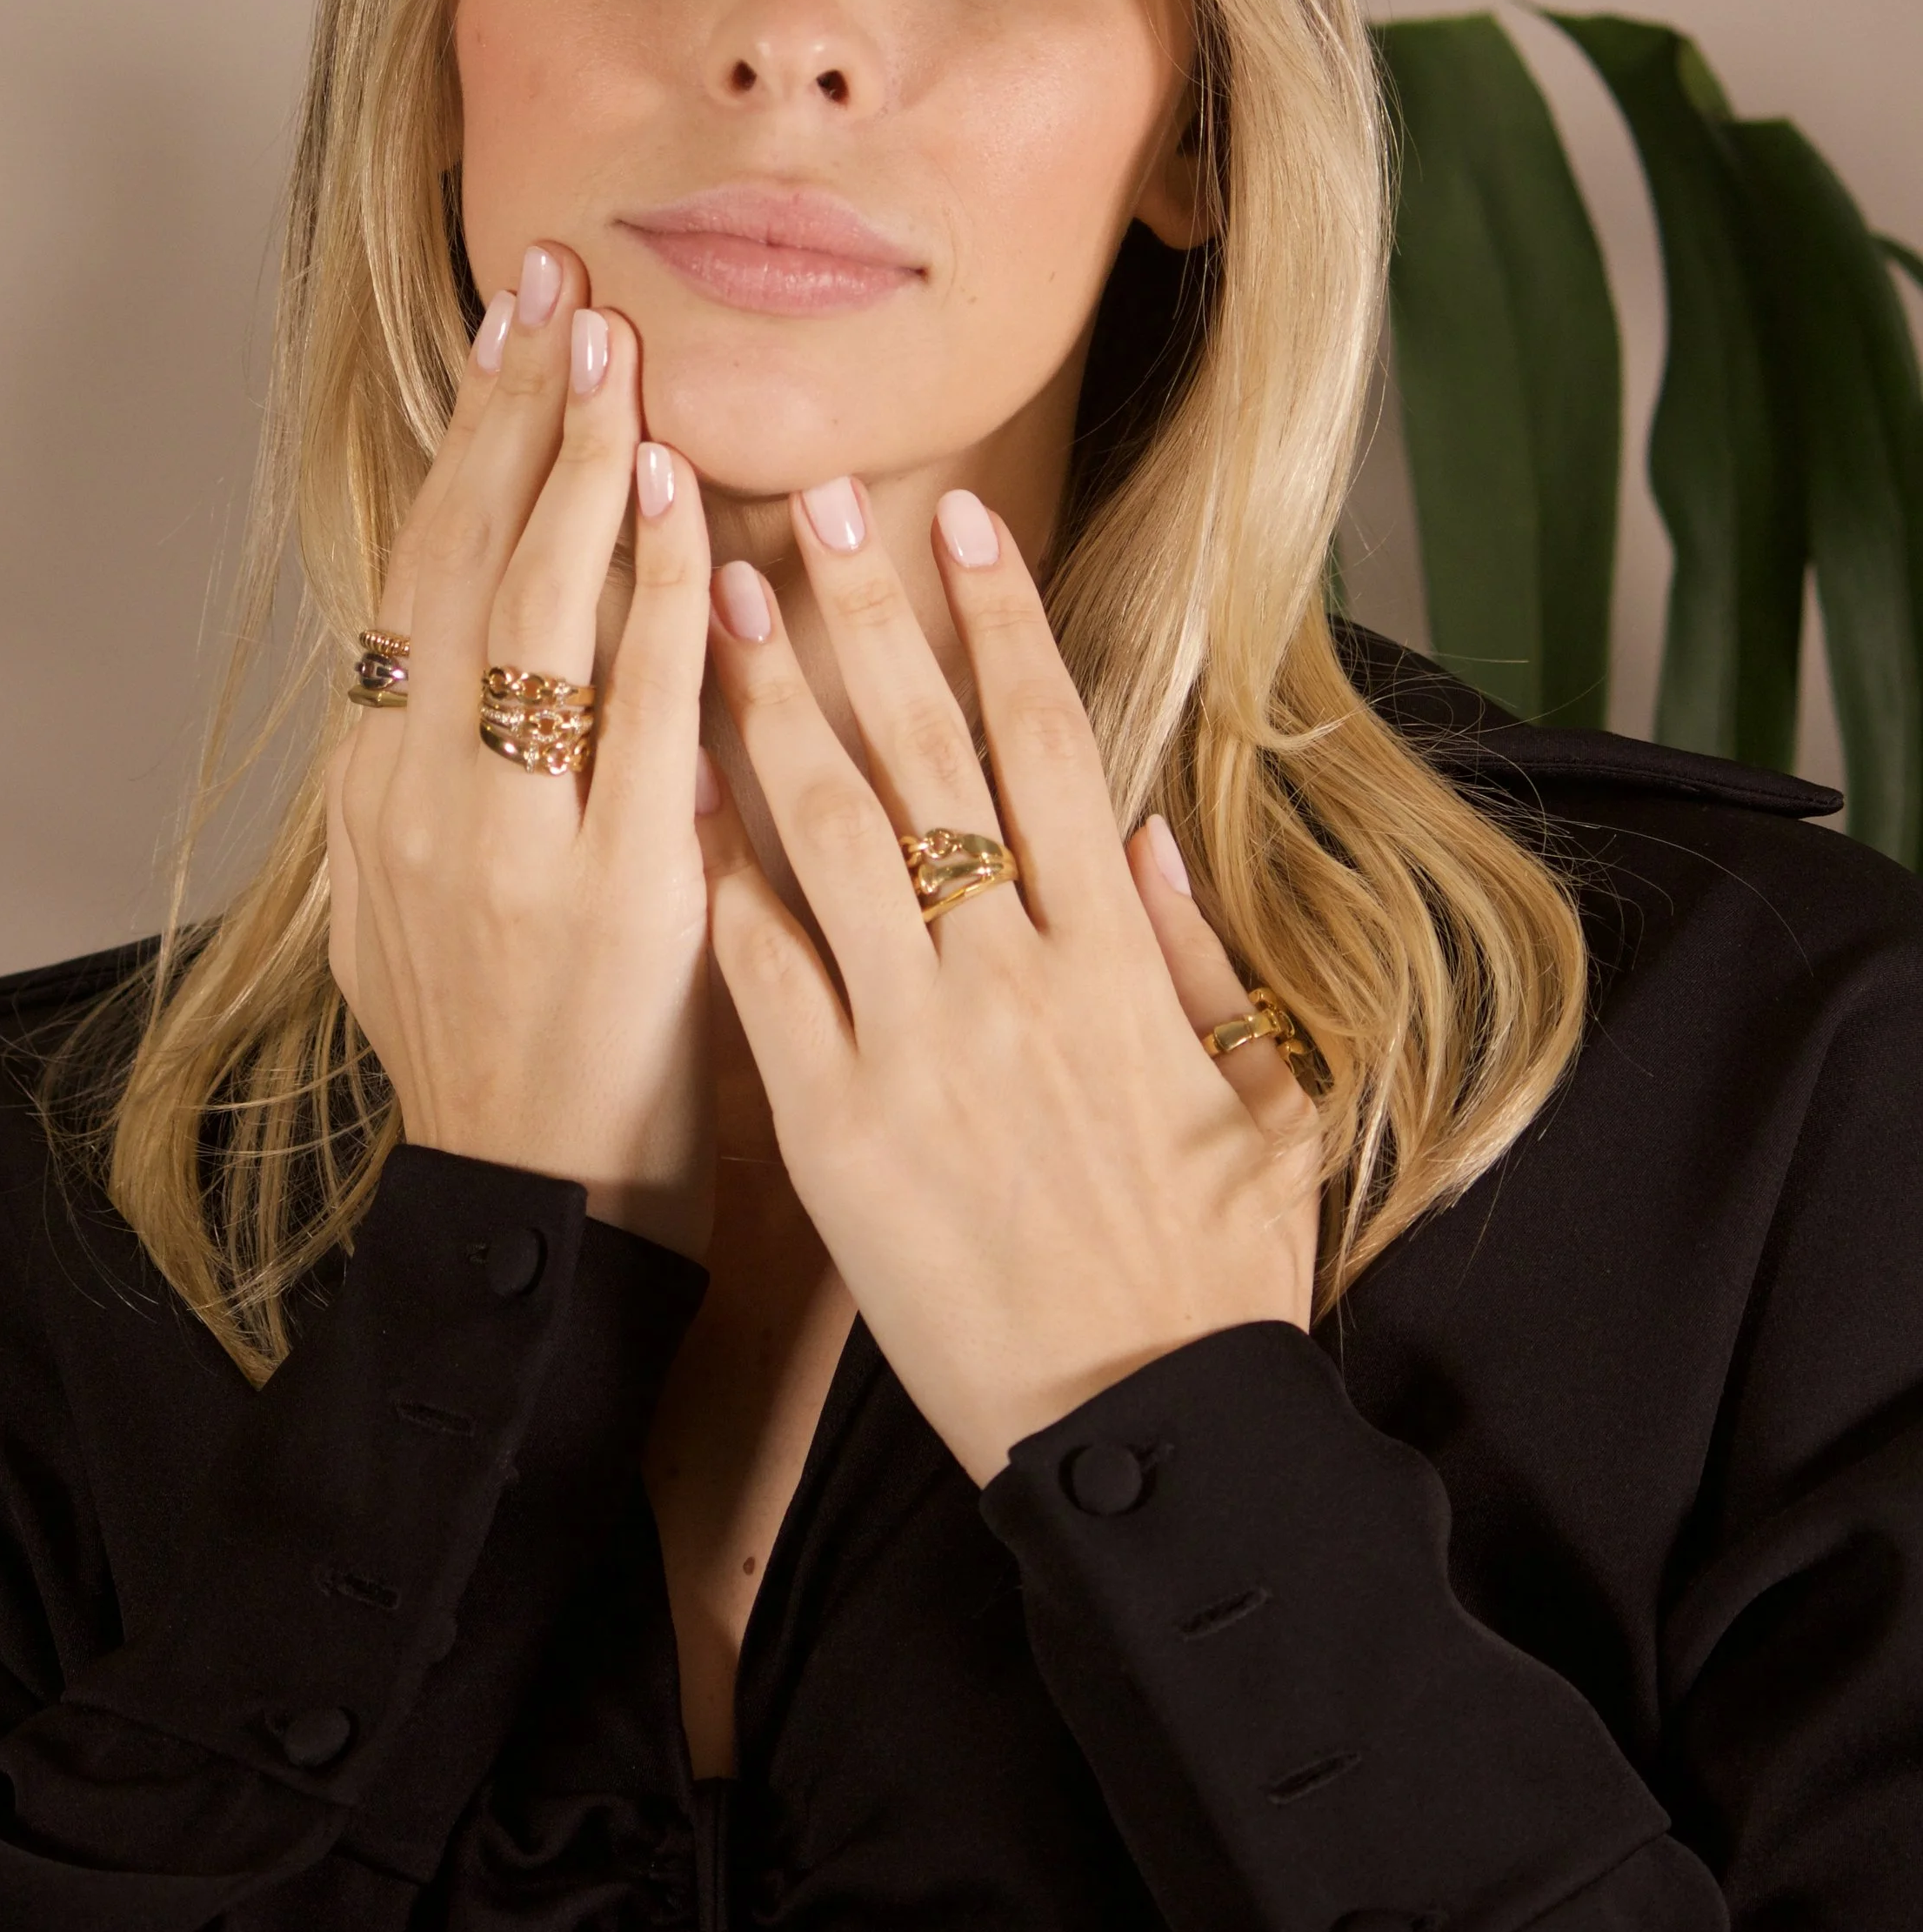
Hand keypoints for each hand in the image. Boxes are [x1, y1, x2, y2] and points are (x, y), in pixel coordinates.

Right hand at [325, 243, 716, 1254]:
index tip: (504, 333)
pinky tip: (687, 504)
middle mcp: (418, 799)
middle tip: (559, 285)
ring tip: (611, 350)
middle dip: (514, 411)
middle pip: (463, 560)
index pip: (416, 573)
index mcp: (376, 791)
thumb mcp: (407, 903)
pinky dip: (664, 595)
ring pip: (537, 612)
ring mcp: (510, 841)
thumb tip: (440, 660)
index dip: (463, 443)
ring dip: (579, 468)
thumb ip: (428, 778)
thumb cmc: (498, 1049)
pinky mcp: (616, 887)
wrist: (533, 1204)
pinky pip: (643, 708)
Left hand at [698, 480, 1321, 1479]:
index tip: (962, 527)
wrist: (1137, 1432)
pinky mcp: (833, 1124)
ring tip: (713, 594)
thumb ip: (1198, 953)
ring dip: (770, 705)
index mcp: (1120, 955)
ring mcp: (915, 1044)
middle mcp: (1013, 973)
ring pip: (829, 834)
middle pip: (930, 754)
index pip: (1052, 745)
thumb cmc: (1207, 1271)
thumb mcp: (1257, 1096)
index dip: (1003, 626)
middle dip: (868, 616)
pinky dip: (721, 873)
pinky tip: (673, 785)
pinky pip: (764, 971)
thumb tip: (1150, 828)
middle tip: (814, 498)